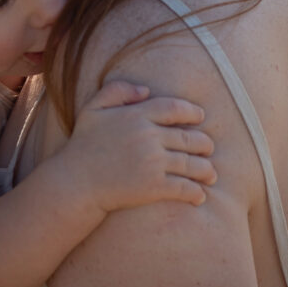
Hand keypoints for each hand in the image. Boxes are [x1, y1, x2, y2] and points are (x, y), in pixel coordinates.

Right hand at [58, 80, 216, 214]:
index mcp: (137, 115)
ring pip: (191, 163)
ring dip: (206, 169)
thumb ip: (118, 90)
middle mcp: (149, 136)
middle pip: (189, 137)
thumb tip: (146, 90)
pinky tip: (200, 196)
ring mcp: (153, 162)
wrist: (76, 182)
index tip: (200, 116)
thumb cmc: (84, 144)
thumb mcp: (93, 108)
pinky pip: (183, 187)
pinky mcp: (154, 187)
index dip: (192, 111)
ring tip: (211, 174)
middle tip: (209, 147)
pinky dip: (196, 192)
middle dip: (204, 143)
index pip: (175, 108)